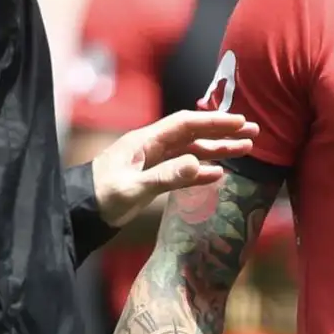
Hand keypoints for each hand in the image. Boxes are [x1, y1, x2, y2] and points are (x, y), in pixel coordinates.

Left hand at [91, 110, 257, 227]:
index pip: (186, 124)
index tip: (239, 122)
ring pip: (191, 152)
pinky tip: (219, 173)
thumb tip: (199, 163)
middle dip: (223, 132)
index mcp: (145, 140)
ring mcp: (153, 163)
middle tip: (253, 132)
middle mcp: (152, 147)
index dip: (213, 121)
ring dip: (217, 150)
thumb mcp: (133, 187)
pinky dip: (201, 172)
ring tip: (245, 150)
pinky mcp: (152, 179)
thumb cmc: (101, 196)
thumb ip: (166, 176)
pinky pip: (182, 172)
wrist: (80, 212)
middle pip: (193, 134)